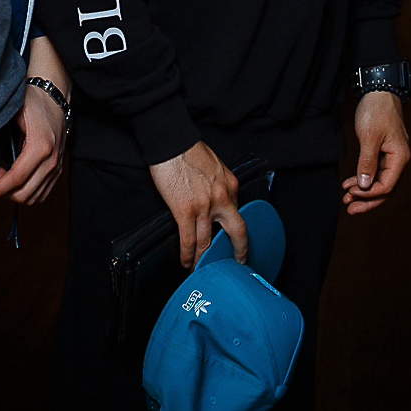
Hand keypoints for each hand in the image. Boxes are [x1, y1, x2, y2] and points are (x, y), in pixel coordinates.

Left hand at [0, 38, 68, 204]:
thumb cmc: (32, 102)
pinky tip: (16, 178)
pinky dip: (26, 191)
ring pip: (33, 197)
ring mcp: (57, 166)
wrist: (54, 96)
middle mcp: (52, 159)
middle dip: (4, 191)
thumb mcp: (12, 113)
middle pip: (24, 194)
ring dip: (15, 192)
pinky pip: (42, 193)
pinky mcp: (58, 169)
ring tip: (4, 175)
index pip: (16, 178)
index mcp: (40, 145)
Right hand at [150, 141, 244, 268]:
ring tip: (200, 268)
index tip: (234, 238)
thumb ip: (219, 185)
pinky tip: (186, 262)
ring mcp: (205, 206)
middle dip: (239, 249)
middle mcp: (222, 197)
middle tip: (238, 261)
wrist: (171, 142)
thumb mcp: (215, 166)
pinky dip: (187, 254)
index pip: (236, 212)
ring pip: (207, 242)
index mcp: (231, 185)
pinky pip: (189, 240)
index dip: (233, 228)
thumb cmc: (189, 150)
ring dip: (204, 258)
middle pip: (236, 231)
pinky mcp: (185, 210)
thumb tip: (215, 198)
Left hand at [341, 91, 409, 213]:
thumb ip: (367, 162)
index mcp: (400, 158)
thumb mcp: (369, 137)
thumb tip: (365, 185)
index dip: (368, 194)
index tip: (350, 192)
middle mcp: (399, 160)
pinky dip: (363, 179)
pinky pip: (375, 172)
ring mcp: (392, 157)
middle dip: (367, 201)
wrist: (379, 91)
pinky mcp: (384, 152)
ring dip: (363, 192)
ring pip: (380, 182)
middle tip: (349, 209)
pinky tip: (350, 184)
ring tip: (347, 199)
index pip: (386, 186)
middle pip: (385, 189)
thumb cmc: (377, 111)